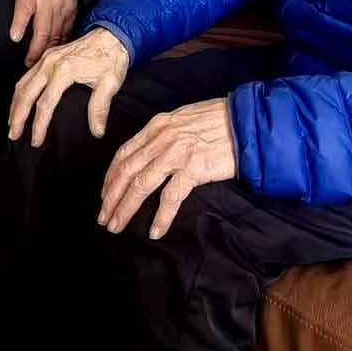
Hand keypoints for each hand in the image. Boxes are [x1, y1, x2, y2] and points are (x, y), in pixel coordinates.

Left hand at [0, 0, 79, 65]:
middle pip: (42, 28)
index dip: (19, 24)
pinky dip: (59, 45)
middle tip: (27, 63)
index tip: (14, 38)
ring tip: (37, 63)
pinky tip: (52, 54)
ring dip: (47, 50)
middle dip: (35, 48)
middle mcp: (46, 0)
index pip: (24, 9)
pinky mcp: (71, 13)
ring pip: (56, 34)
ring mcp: (60, 8)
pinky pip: (66, 32)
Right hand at [8, 27, 130, 147]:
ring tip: (12, 123)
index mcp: (65, 70)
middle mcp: (51, 63)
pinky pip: (27, 75)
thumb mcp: (110, 83)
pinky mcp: (47, 56)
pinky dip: (20, 91)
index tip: (36, 141)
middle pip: (26, 94)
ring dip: (15, 104)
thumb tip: (96, 131)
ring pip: (22, 84)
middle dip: (18, 117)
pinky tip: (19, 102)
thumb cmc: (111, 58)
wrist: (112, 35)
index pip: (45, 104)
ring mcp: (47, 58)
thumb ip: (100, 108)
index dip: (39, 125)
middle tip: (14, 135)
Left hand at [99, 99, 236, 240]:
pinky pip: (171, 197)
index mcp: (158, 126)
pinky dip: (161, 216)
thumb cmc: (221, 120)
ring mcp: (176, 153)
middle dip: (111, 197)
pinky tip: (155, 231)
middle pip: (127, 171)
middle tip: (103, 217)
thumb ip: (166, 134)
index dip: (111, 176)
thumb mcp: (185, 119)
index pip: (125, 153)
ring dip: (126, 208)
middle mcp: (162, 138)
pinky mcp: (193, 168)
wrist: (248, 121)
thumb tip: (153, 152)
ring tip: (117, 226)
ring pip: (141, 185)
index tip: (104, 194)